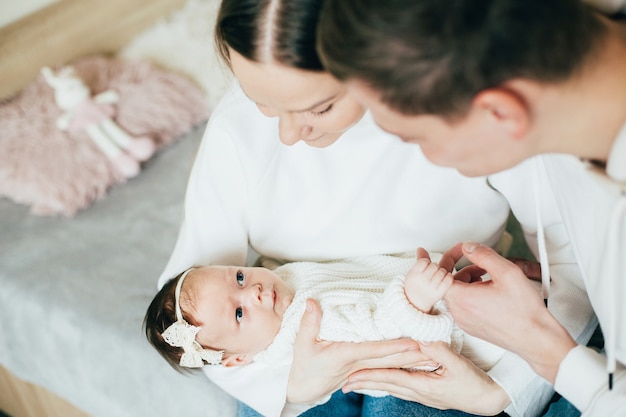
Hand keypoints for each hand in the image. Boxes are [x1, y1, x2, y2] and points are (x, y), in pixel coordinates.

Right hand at [287, 299, 425, 403]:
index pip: (375, 350)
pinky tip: (417, 362)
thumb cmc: (304, 365)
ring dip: (412, 361)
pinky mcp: (364, 372)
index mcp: (346, 356)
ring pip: (392, 365)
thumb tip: (312, 302)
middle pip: (391, 360)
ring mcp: (363, 370)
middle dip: (413, 355)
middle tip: (435, 349)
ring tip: (434, 356)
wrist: (303, 388)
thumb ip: (310, 321)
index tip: (414, 341)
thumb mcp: (302, 342)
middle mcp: (359, 365)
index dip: (395, 346)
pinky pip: (387, 368)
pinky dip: (403, 365)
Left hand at [343, 341, 510, 414]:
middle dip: (365, 384)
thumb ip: (438, 350)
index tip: (352, 375)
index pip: (390, 378)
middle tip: (343, 384)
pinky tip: (384, 384)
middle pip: (386, 386)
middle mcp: (419, 393)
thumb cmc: (475, 382)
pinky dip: (388, 386)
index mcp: (423, 385)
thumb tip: (420, 337)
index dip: (370, 376)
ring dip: (374, 386)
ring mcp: (423, 396)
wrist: (489, 399)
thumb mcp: (458, 364)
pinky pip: (402, 389)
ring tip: (357, 385)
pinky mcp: (428, 394)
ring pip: (392, 389)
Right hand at [405, 252, 453, 311]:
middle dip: (435, 268)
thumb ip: (420, 259)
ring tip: (436, 278)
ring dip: (442, 273)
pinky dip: (448, 278)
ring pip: (443, 271)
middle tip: (431, 274)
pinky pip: (449, 279)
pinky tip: (444, 281)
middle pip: (434, 265)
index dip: (427, 263)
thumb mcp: (414, 272)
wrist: (415, 303)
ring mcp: (431, 287)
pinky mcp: (440, 293)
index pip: (425, 261)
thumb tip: (421, 249)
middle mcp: (421, 281)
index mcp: (413, 274)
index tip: (425, 269)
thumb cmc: (415, 286)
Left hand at [444, 242, 576, 381]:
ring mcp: (464, 322)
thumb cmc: (524, 311)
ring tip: (490, 277)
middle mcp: (459, 313)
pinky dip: (472, 294)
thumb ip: (484, 255)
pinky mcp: (472, 327)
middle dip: (464, 269)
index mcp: (462, 299)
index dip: (450, 257)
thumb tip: (469, 247)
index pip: (440, 273)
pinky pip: (464, 306)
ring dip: (470, 281)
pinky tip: (490, 291)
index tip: (460, 250)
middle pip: (449, 283)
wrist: (536, 338)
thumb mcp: (507, 272)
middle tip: (481, 263)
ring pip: (458, 294)